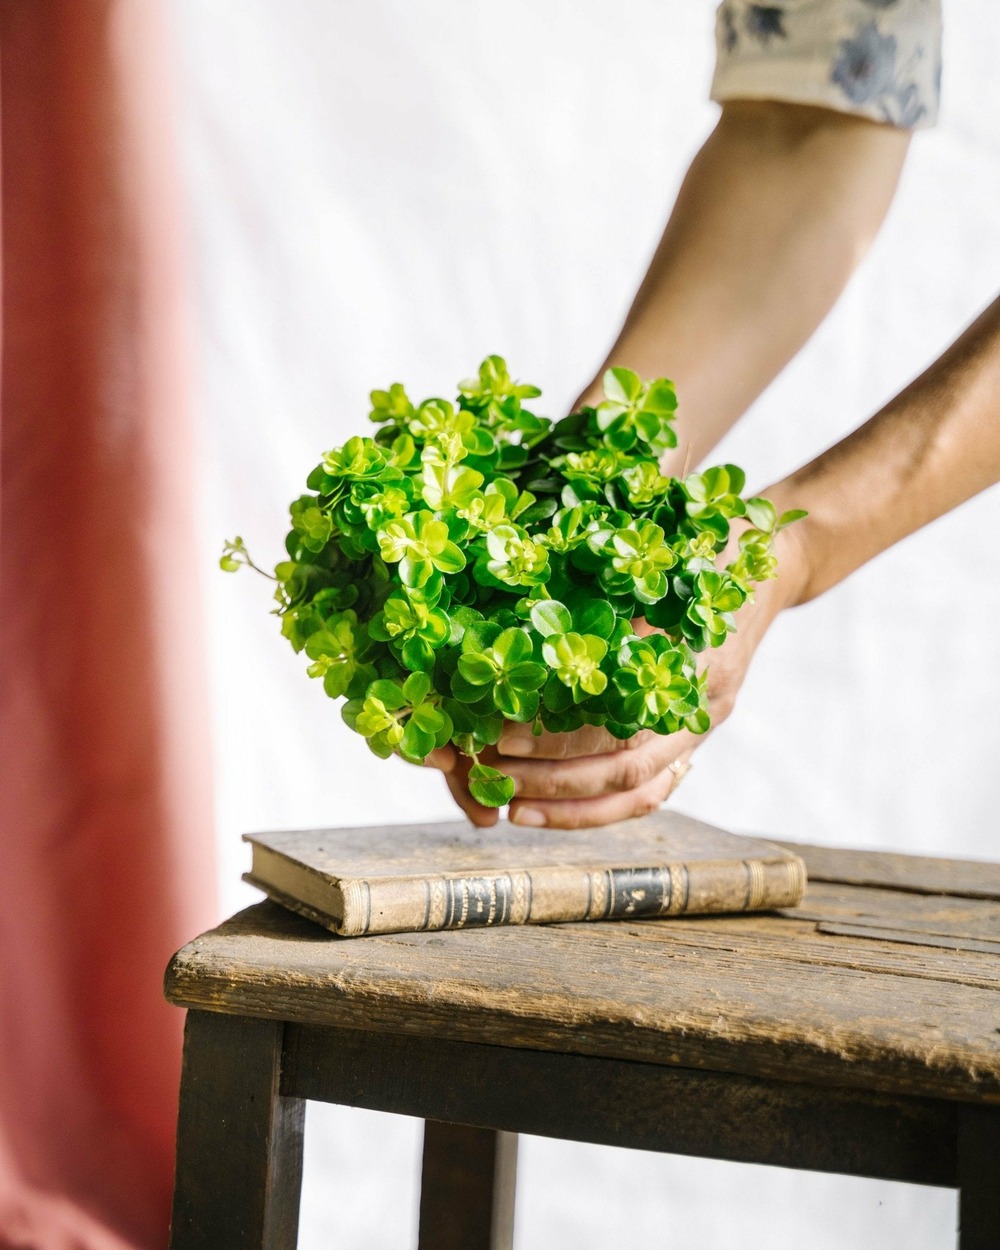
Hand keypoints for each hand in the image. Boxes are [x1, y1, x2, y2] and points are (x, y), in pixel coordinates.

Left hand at [427, 521, 808, 828]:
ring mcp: (705, 724)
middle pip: (627, 767)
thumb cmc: (708, 545)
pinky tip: (554, 808)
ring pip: (641, 791)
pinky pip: (654, 790)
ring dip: (574, 808)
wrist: (774, 565)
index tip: (502, 735)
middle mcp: (704, 702)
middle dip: (553, 780)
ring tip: (512, 808)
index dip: (558, 736)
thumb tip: (526, 626)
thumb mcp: (663, 555)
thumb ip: (610, 591)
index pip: (620, 722)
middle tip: (491, 776)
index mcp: (694, 660)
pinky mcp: (697, 734)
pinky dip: (603, 807)